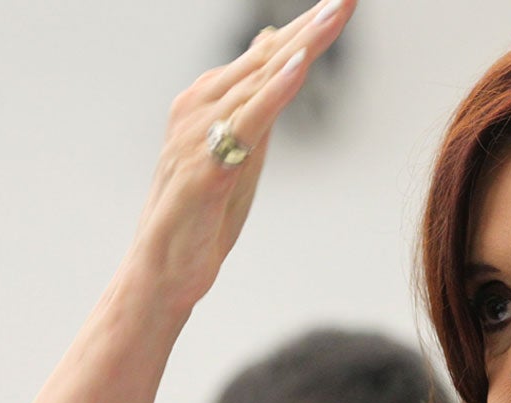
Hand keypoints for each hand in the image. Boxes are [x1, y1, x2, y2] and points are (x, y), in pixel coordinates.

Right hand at [128, 0, 355, 313]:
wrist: (166, 268)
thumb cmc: (205, 211)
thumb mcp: (245, 147)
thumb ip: (259, 99)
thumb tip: (279, 51)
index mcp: (212, 100)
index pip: (270, 56)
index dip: (308, 29)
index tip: (344, 2)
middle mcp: (201, 106)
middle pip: (269, 58)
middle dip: (312, 26)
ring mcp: (200, 133)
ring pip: (260, 80)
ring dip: (300, 46)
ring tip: (334, 15)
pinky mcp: (207, 165)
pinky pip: (247, 121)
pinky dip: (274, 91)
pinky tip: (299, 64)